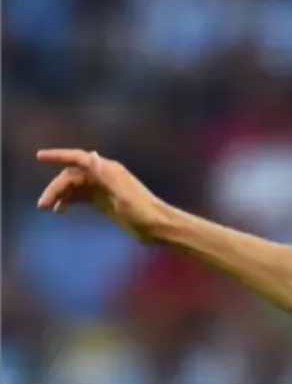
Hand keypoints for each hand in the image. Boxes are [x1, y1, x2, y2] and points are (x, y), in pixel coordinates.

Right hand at [36, 148, 167, 240]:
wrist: (159, 227)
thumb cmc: (143, 211)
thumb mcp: (124, 194)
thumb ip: (106, 176)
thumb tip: (91, 156)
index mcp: (108, 170)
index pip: (78, 158)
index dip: (58, 156)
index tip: (39, 157)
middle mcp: (104, 176)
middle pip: (72, 176)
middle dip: (56, 187)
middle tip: (43, 204)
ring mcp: (103, 189)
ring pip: (74, 187)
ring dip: (59, 195)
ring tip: (46, 208)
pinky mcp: (104, 201)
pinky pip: (81, 197)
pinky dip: (68, 201)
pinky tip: (59, 210)